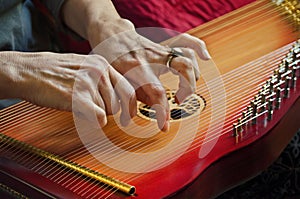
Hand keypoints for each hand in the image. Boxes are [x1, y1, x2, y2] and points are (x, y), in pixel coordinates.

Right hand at [0, 51, 135, 126]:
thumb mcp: (83, 66)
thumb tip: (118, 98)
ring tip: (76, 103)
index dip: (130, 107)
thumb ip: (101, 78)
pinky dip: (94, 121)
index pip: (128, 89)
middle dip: (106, 111)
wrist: (26, 71)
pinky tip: (82, 114)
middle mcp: (99, 71)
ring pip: (107, 112)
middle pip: (117, 104)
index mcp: (102, 64)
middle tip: (91, 108)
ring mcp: (89, 83)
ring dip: (94, 114)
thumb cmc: (51, 71)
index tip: (128, 117)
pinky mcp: (78, 96)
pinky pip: (99, 117)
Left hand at [88, 20, 210, 131]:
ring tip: (183, 90)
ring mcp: (161, 50)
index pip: (156, 90)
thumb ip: (129, 96)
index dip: (163, 111)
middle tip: (178, 101)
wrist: (111, 35)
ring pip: (187, 57)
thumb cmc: (111, 59)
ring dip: (192, 76)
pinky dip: (198, 48)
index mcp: (137, 66)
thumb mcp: (115, 79)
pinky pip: (186, 42)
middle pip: (182, 68)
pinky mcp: (166, 46)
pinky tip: (205, 57)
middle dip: (187, 89)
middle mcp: (153, 57)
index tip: (165, 127)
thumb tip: (134, 116)